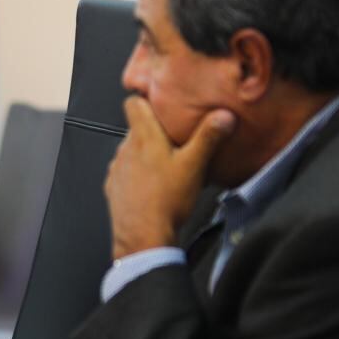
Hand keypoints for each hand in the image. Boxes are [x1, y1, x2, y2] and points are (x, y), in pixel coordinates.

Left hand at [106, 97, 234, 258]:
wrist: (143, 238)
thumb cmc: (167, 200)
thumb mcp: (194, 166)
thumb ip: (208, 137)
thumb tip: (224, 115)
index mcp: (144, 137)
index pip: (133, 103)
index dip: (145, 100)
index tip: (160, 104)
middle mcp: (126, 149)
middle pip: (136, 128)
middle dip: (153, 131)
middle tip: (176, 139)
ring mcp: (117, 168)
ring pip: (131, 150)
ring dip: (145, 154)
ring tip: (167, 166)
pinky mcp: (114, 187)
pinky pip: (125, 172)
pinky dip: (137, 174)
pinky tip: (153, 186)